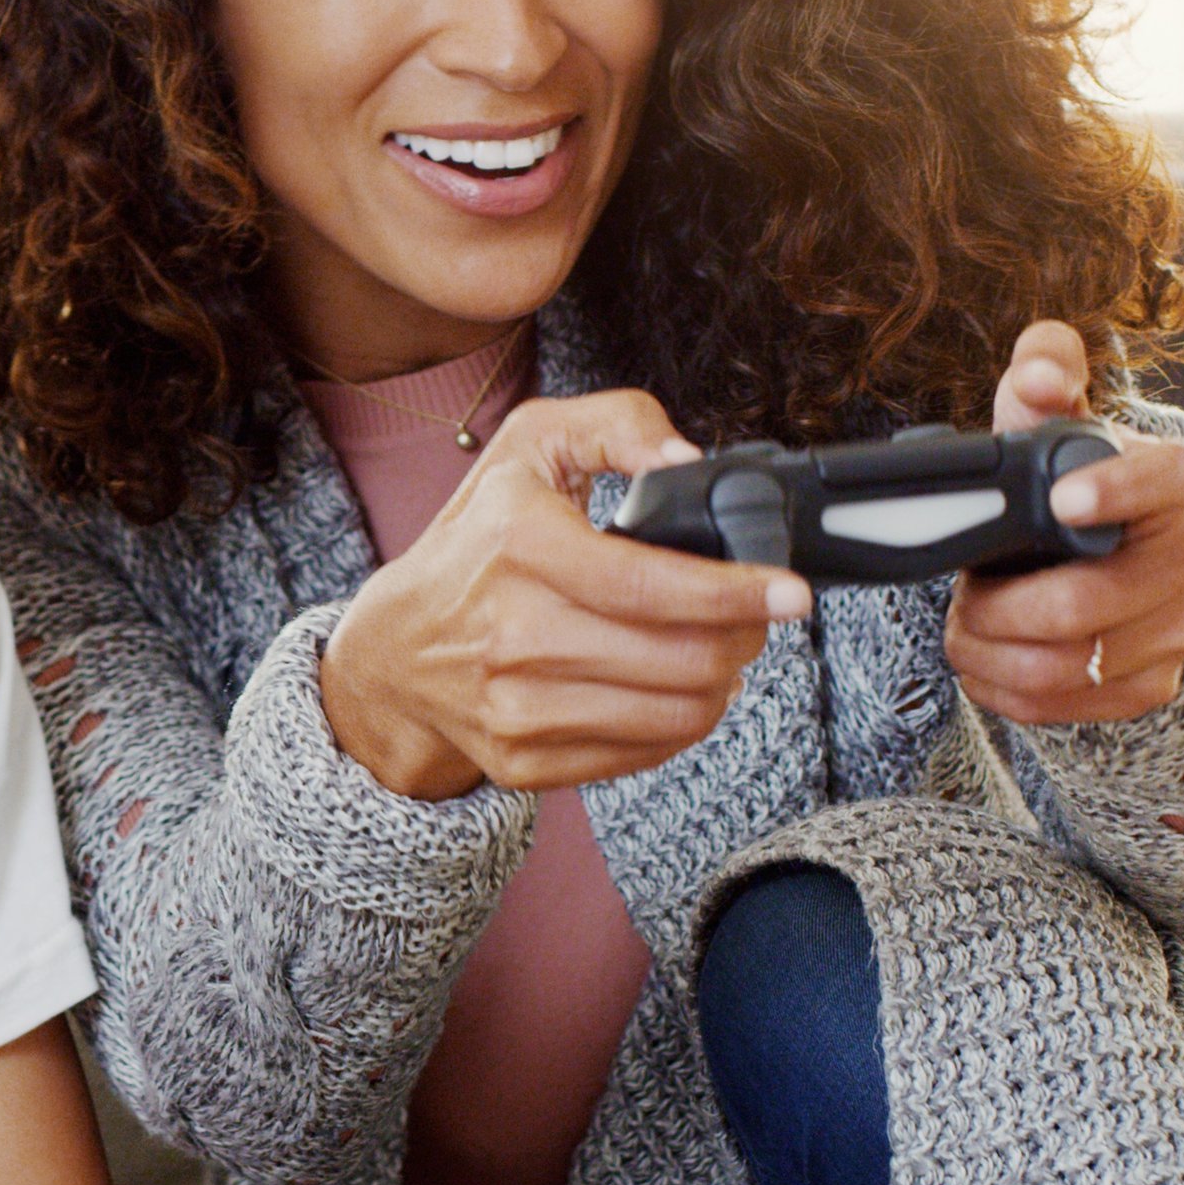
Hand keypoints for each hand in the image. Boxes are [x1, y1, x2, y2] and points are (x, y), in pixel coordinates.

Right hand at [319, 390, 812, 799]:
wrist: (392, 651)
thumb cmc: (474, 542)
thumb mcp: (531, 447)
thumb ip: (618, 424)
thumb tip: (688, 461)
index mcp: (520, 545)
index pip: (653, 586)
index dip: (737, 593)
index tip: (790, 592)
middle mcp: (512, 633)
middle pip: (680, 658)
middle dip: (742, 637)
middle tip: (752, 616)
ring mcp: (515, 706)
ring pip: (674, 713)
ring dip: (721, 683)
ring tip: (719, 652)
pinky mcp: (523, 759)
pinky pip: (642, 754)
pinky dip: (679, 723)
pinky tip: (674, 688)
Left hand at [946, 320, 1183, 724]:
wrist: (1098, 559)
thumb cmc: (1064, 483)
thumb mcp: (1050, 423)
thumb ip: (1043, 375)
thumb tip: (1038, 377)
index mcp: (1173, 481)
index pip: (1165, 479)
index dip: (1115, 490)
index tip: (1060, 500)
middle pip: (1083, 604)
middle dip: (998, 606)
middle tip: (965, 592)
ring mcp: (1181, 629)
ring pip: (1064, 665)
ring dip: (989, 652)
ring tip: (966, 625)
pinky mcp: (1154, 685)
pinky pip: (1063, 707)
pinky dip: (1004, 689)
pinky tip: (986, 663)